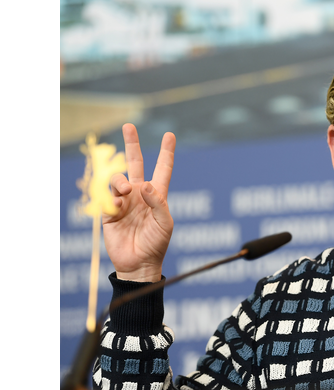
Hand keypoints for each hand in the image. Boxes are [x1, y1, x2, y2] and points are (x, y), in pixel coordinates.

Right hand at [102, 123, 175, 281]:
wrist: (138, 263)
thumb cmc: (156, 243)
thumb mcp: (165, 223)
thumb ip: (158, 202)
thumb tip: (144, 185)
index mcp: (157, 195)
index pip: (162, 169)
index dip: (166, 152)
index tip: (169, 135)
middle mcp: (139, 194)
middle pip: (135, 163)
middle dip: (132, 144)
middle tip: (128, 126)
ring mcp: (123, 201)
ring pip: (117, 178)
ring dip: (120, 181)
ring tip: (125, 191)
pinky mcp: (109, 211)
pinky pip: (107, 197)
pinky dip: (112, 198)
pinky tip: (118, 208)